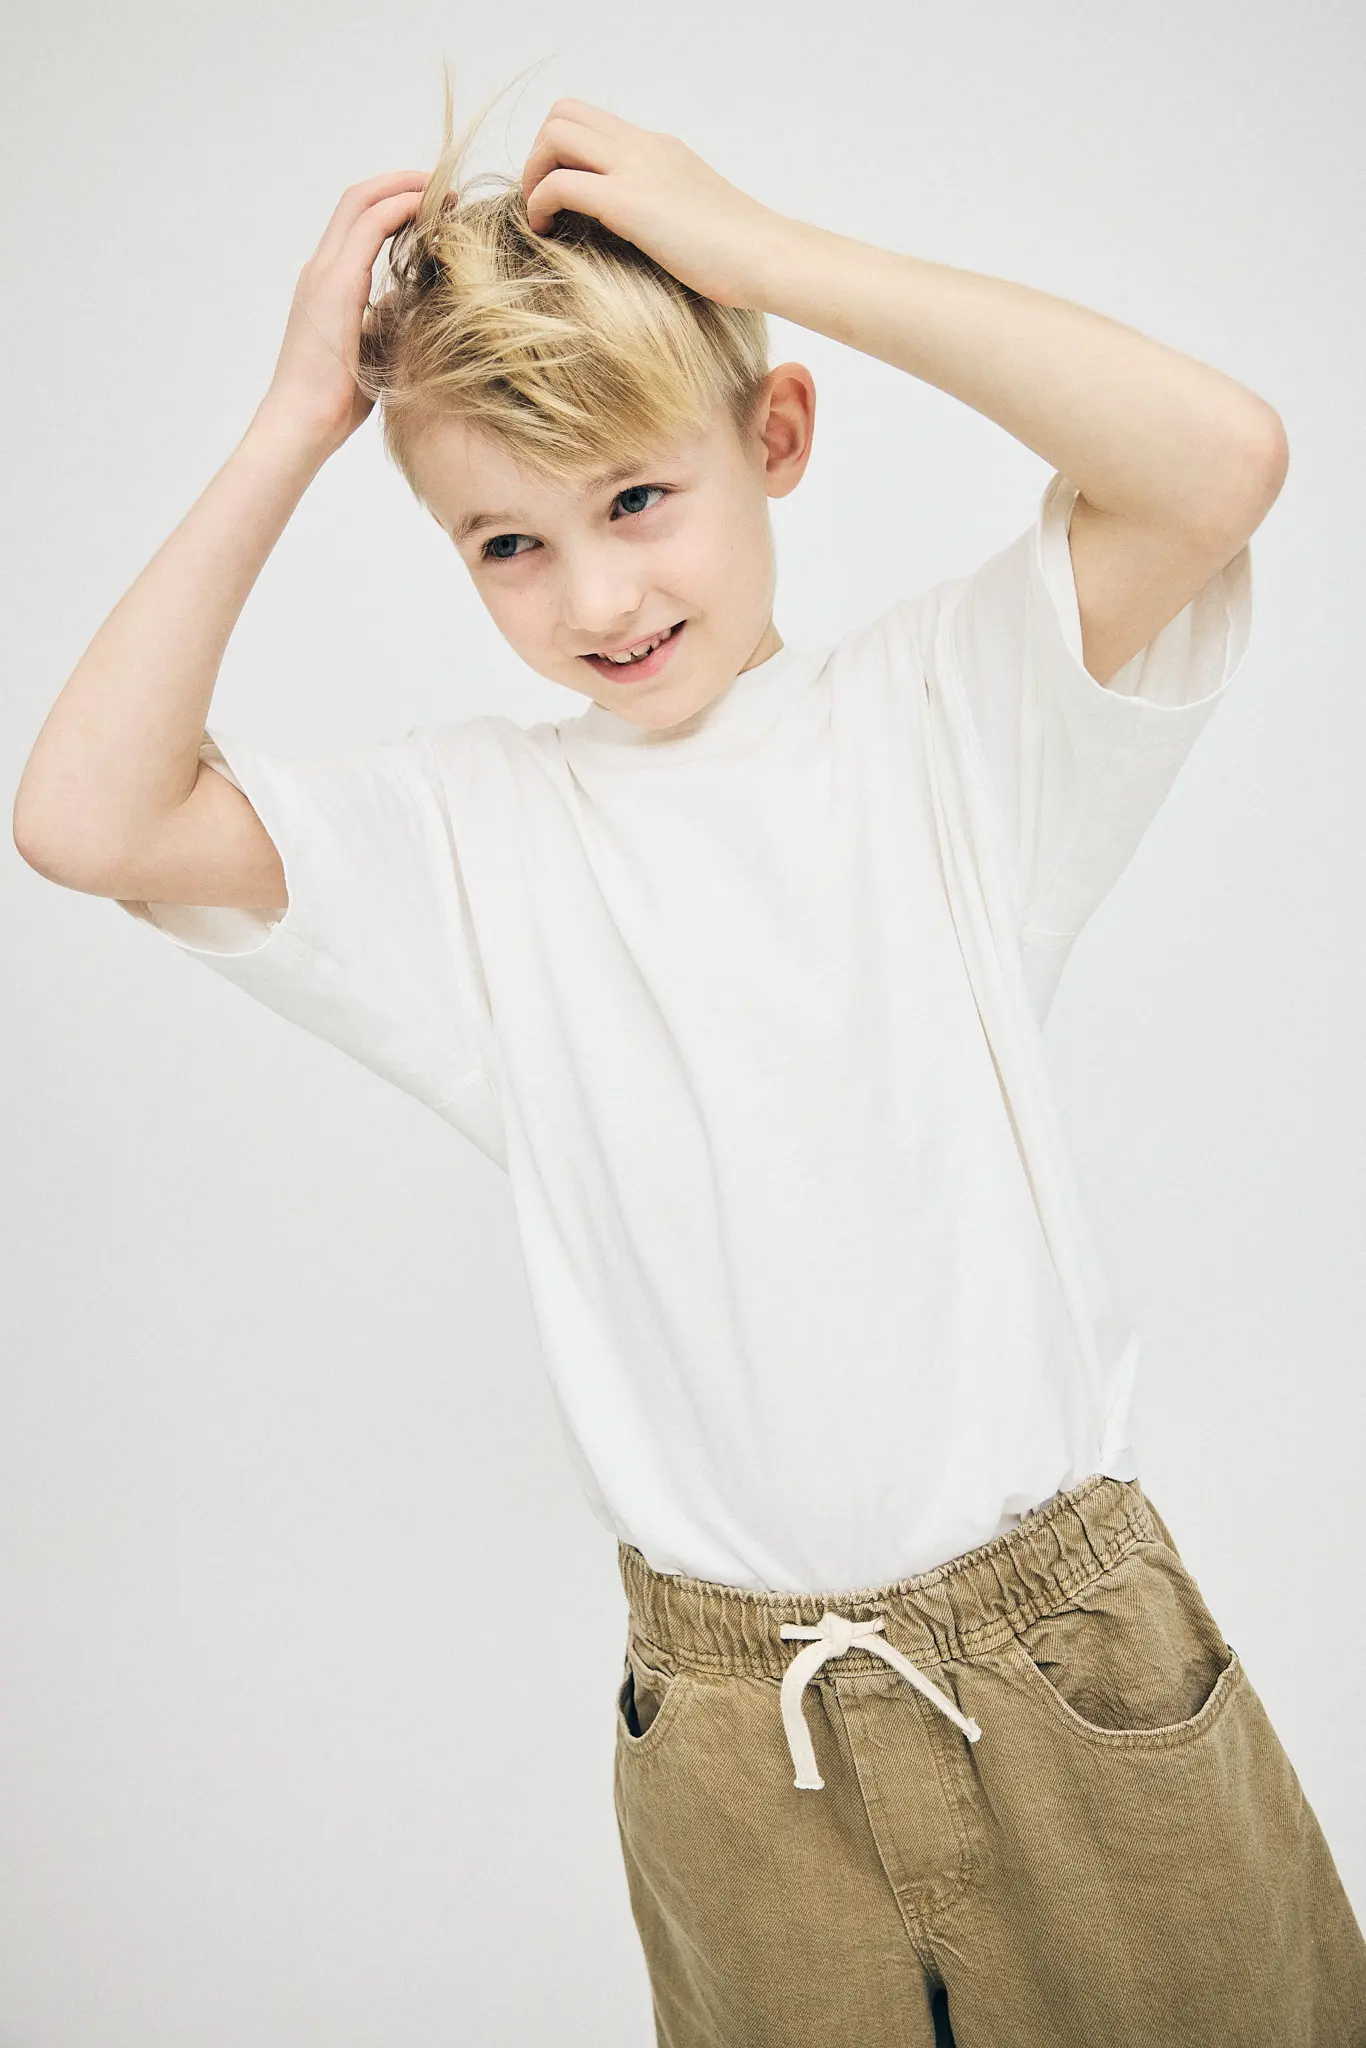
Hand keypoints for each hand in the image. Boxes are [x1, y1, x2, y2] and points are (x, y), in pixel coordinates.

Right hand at [256, 171, 429, 456]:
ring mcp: (323, 273)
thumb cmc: (334, 403)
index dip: (395, 203)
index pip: (358, 220)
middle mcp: (321, 270)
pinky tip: (430, 212)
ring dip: (405, 189)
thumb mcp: (371, 352)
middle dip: (402, 183)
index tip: (435, 207)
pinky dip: (401, 209)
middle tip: (443, 187)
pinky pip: (370, 226)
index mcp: (326, 284)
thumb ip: (385, 321)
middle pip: (357, 198)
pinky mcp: (334, 284)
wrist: (303, 424)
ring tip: (442, 192)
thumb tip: (412, 302)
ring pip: (362, 202)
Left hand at [521, 99, 778, 308]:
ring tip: (541, 216)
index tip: (563, 193)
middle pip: (564, 112)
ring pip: (556, 134)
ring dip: (534, 172)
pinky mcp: (629, 203)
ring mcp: (636, 170)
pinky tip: (547, 233)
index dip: (563, 151)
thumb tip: (642, 233)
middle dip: (539, 154)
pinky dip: (539, 204)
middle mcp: (644, 148)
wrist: (769, 257)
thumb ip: (664, 210)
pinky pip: (560, 184)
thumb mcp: (696, 216)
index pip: (593, 120)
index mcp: (659, 150)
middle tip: (543, 201)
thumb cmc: (741, 254)